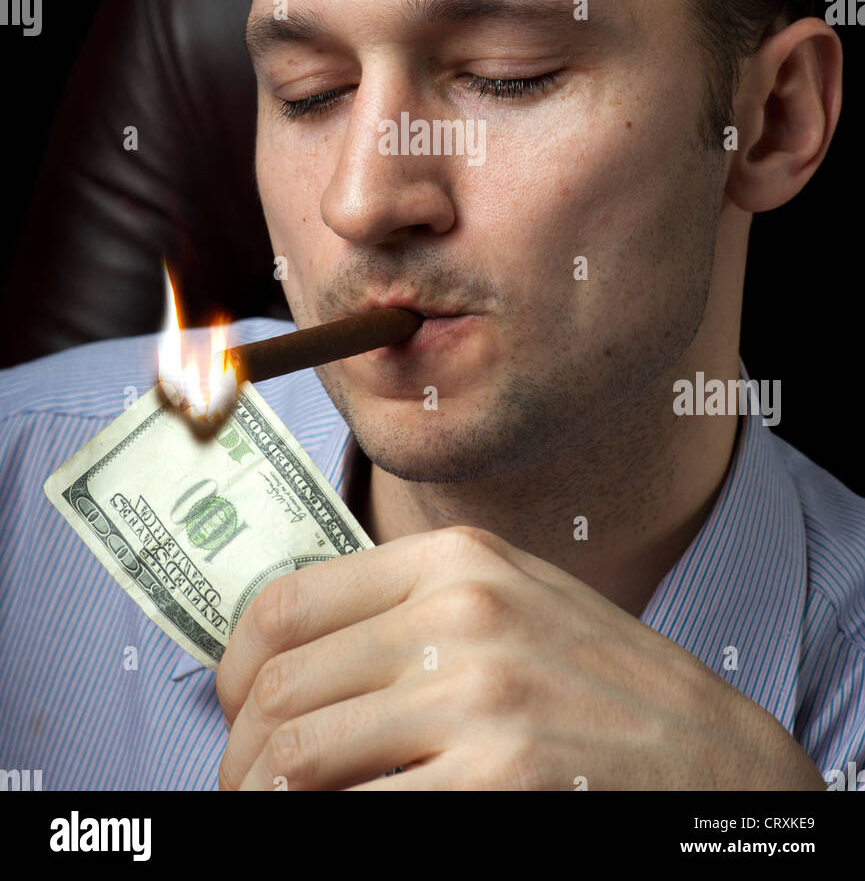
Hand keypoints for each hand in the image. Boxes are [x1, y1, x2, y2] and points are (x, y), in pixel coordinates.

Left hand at [215, 524, 825, 789]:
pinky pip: (358, 813)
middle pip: (281, 687)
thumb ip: (412, 607)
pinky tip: (337, 831)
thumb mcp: (513, 600)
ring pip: (298, 757)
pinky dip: (324, 828)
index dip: (234, 669)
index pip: (286, 604)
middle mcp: (461, 614)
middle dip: (242, 754)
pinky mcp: (498, 780)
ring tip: (275, 814)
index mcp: (456, 559)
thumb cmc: (601, 685)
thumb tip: (288, 657)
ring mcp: (479, 698)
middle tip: (246, 787)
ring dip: (265, 799)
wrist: (715, 756)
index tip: (235, 709)